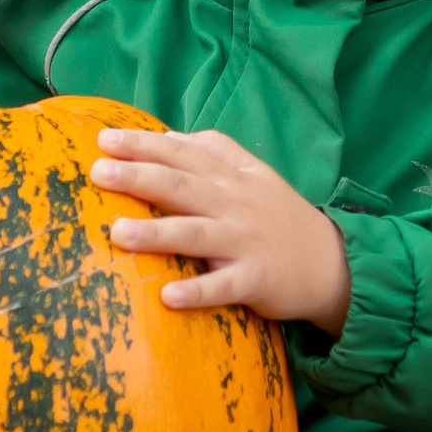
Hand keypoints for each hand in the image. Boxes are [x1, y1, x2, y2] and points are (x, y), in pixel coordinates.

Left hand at [88, 125, 350, 331]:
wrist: (332, 263)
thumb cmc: (280, 217)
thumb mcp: (254, 174)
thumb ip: (216, 151)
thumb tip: (169, 135)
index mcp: (231, 178)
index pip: (182, 155)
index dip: (144, 145)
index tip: (105, 140)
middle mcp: (235, 205)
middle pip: (182, 187)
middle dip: (139, 177)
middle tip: (98, 172)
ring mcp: (245, 243)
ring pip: (196, 234)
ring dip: (157, 232)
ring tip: (118, 232)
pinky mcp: (257, 280)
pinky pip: (224, 286)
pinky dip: (197, 290)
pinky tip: (168, 296)